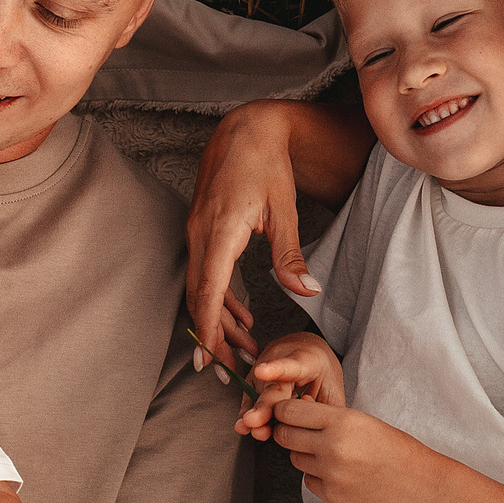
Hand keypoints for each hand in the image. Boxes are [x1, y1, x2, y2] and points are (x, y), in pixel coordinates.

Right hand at [186, 101, 317, 372]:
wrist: (245, 128)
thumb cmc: (266, 164)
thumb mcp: (283, 209)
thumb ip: (290, 255)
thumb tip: (307, 292)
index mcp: (220, 232)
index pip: (209, 293)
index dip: (211, 332)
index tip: (216, 363)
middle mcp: (200, 235)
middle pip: (200, 299)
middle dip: (213, 339)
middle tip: (229, 374)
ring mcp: (196, 231)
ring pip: (201, 288)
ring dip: (219, 321)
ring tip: (241, 350)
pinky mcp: (201, 229)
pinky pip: (205, 272)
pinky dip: (220, 298)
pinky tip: (240, 316)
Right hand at [237, 333, 343, 441]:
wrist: (309, 353)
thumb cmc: (321, 372)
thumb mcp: (332, 389)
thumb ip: (324, 410)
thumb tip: (314, 432)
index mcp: (306, 359)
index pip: (292, 365)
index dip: (276, 368)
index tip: (261, 372)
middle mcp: (280, 359)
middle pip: (272, 386)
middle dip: (263, 405)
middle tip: (253, 421)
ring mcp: (264, 366)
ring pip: (259, 393)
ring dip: (256, 414)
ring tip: (252, 429)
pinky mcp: (254, 378)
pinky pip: (251, 399)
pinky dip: (249, 414)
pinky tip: (243, 425)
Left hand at [268, 397, 441, 502]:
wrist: (420, 484)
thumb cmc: (395, 449)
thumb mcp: (363, 421)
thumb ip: (328, 416)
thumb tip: (295, 409)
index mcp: (342, 421)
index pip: (290, 411)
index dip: (285, 411)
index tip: (287, 412)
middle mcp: (332, 447)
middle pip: (284, 436)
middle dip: (288, 432)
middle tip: (300, 431)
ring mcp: (331, 475)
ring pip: (295, 459)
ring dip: (304, 454)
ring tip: (329, 453)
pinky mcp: (332, 496)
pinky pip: (308, 481)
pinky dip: (317, 476)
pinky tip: (339, 472)